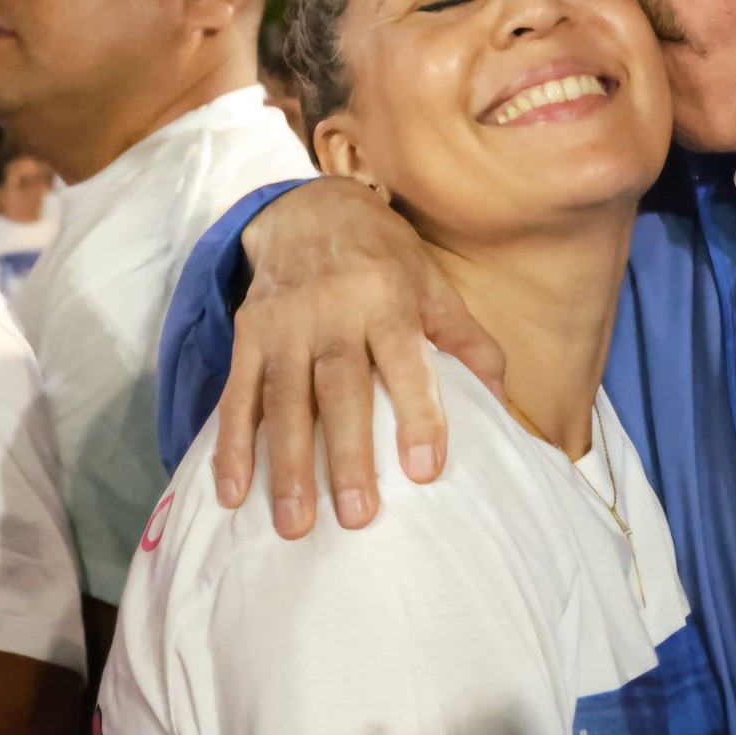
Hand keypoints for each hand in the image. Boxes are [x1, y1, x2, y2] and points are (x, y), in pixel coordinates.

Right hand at [213, 178, 504, 537]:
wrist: (309, 210)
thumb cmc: (386, 260)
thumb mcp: (434, 287)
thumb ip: (468, 343)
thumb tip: (505, 402)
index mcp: (386, 299)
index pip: (404, 361)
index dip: (416, 414)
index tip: (425, 469)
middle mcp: (331, 313)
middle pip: (338, 390)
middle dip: (346, 455)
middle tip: (357, 517)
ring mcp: (284, 326)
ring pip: (283, 401)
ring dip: (286, 466)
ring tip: (295, 524)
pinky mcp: (247, 336)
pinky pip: (237, 396)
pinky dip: (230, 446)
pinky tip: (233, 493)